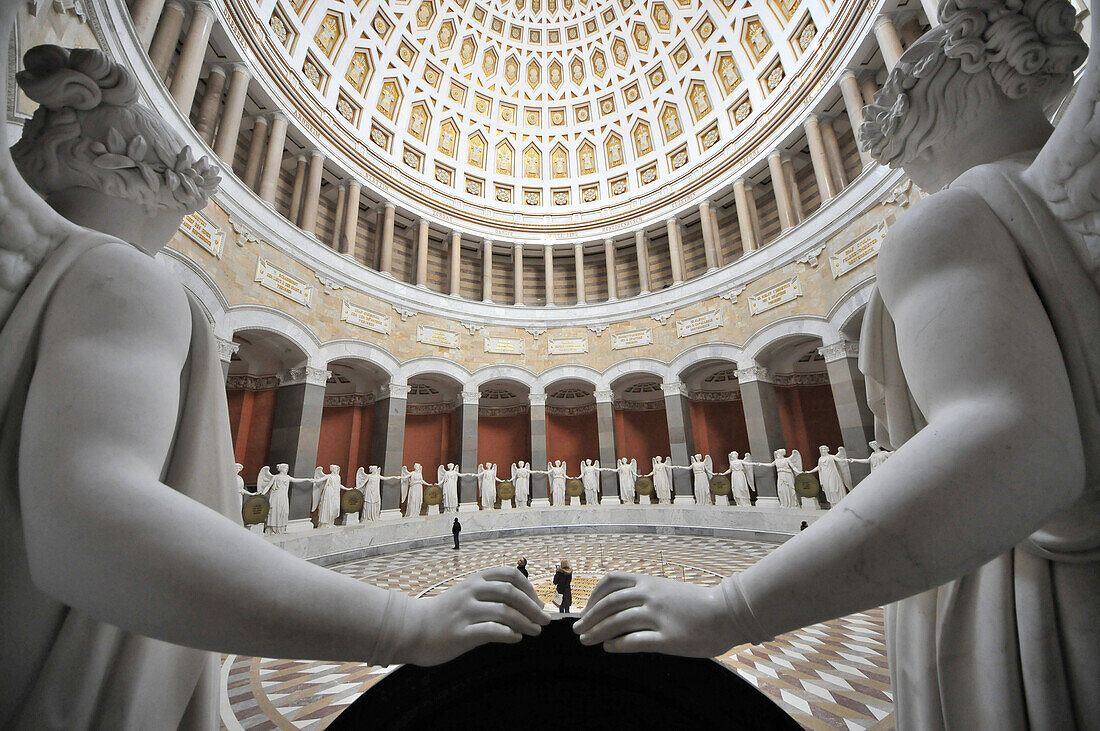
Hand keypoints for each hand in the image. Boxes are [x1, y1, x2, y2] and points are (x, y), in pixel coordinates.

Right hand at [397, 567, 548, 665]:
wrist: (413, 629)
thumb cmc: (446, 613)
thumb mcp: (467, 593)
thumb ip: (490, 592)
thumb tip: (526, 601)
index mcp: (475, 579)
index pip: (511, 575)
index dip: (530, 589)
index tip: (538, 604)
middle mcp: (471, 591)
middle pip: (511, 593)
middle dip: (533, 607)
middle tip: (545, 620)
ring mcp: (465, 611)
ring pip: (505, 612)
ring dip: (526, 622)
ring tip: (536, 631)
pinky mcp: (461, 633)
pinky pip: (492, 631)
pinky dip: (509, 634)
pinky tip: (516, 638)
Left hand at [573, 572, 742, 656]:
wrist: (728, 612)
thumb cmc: (698, 603)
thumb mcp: (667, 590)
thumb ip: (644, 595)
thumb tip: (617, 607)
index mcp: (649, 582)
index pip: (610, 582)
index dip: (593, 596)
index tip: (585, 610)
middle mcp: (650, 595)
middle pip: (608, 604)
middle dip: (588, 618)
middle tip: (577, 630)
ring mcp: (658, 616)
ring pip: (617, 622)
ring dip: (597, 632)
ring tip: (586, 641)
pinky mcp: (668, 638)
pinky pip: (635, 641)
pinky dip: (617, 645)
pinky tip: (609, 649)